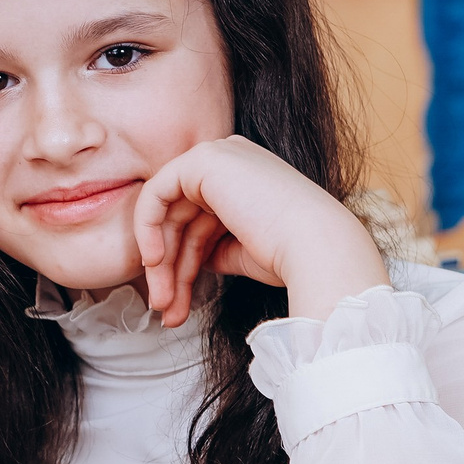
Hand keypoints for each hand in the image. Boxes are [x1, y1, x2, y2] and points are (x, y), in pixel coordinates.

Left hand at [132, 136, 389, 325]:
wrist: (314, 247)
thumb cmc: (292, 254)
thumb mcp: (244, 251)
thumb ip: (216, 247)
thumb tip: (196, 260)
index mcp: (246, 178)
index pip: (201, 220)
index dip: (184, 261)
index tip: (178, 299)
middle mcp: (232, 160)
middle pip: (182, 219)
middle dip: (171, 268)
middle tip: (166, 307)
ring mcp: (218, 156)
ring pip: (167, 214)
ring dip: (163, 264)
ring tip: (165, 304)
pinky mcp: (203, 160)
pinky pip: (156, 194)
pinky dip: (148, 229)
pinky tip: (156, 262)